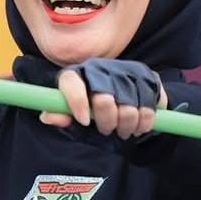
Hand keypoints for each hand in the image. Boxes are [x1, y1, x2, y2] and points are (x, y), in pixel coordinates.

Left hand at [40, 59, 166, 139]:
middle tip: (108, 130)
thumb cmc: (91, 107)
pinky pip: (152, 102)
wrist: (121, 95)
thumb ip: (61, 115)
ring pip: (131, 105)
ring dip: (129, 125)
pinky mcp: (149, 77)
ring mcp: (127, 70)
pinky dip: (148, 119)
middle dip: (107, 121)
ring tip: (125, 131)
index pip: (72, 84)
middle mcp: (102, 68)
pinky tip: (141, 125)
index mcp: (78, 74)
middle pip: (104, 99)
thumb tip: (47, 117)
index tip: (85, 121)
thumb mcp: (73, 113)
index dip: (77, 103)